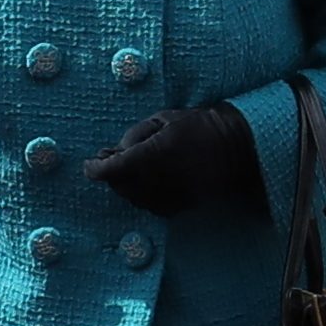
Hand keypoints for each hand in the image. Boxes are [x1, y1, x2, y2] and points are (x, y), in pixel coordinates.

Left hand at [84, 102, 260, 216]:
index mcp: (155, 153)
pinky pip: (153, 207)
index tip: (90, 166)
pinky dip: (143, 198)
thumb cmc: (200, 126)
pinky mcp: (183, 205)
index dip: (97, 169)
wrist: (236, 147)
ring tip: (127, 172)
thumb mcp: (165, 118)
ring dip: (125, 187)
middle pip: (121, 186)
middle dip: (110, 176)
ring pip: (135, 199)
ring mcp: (172, 194)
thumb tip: (117, 151)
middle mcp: (161, 178)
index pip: (115, 168)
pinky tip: (146, 185)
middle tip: (109, 162)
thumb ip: (137, 134)